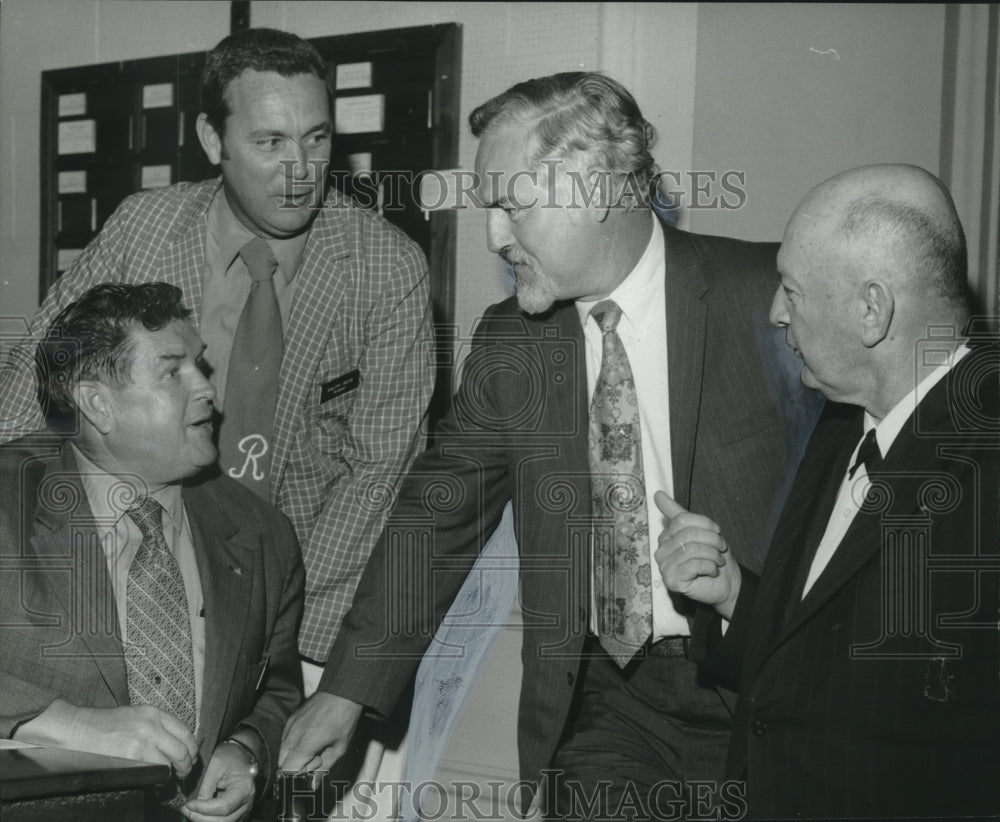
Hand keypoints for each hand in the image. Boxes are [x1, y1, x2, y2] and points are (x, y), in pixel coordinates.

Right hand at [13, 700, 197, 776]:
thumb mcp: (136, 715)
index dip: (192, 749)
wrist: (78, 730)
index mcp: (154, 713)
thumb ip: (157, 725)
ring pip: (170, 765)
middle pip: (183, 751)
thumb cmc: (105, 724)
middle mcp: (152, 726)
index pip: (186, 732)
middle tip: (184, 773)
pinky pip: (153, 774)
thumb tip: (176, 743)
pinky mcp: (131, 759)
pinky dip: (156, 780)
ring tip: (166, 779)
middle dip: (187, 766)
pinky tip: (152, 781)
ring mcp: (142, 743)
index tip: (191, 757)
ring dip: (170, 775)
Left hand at [181, 743, 255, 821]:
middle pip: (222, 820)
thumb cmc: (229, 756)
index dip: (204, 808)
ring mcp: (243, 810)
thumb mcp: (215, 764)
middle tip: (185, 809)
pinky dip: (208, 819)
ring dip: (203, 820)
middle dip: (200, 818)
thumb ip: (206, 786)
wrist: (240, 755)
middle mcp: (247, 803)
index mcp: (244, 788)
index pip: (223, 806)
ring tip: (190, 811)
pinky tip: (198, 812)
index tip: (188, 804)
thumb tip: (193, 807)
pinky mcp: (237, 814)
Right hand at [278, 692, 361, 773]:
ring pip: (282, 750)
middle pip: (282, 762)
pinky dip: (294, 744)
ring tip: (315, 745)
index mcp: (305, 743)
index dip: (300, 774)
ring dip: (294, 755)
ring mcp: (290, 725)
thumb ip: (324, 768)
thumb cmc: (344, 718)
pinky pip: (286, 738)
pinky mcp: (291, 718)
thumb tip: (312, 786)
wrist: (343, 691)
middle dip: (296, 766)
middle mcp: (292, 734)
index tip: (315, 765)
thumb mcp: (339, 747)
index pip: (287, 770)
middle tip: (316, 757)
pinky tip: (310, 737)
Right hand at [653, 491, 741, 619]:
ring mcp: (664, 567)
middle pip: (688, 534)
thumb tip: (657, 493)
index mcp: (666, 536)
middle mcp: (661, 551)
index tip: (718, 532)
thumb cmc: (712, 556)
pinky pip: (693, 565)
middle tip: (721, 549)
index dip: (705, 524)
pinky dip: (709, 566)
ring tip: (719, 560)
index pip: (682, 520)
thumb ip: (678, 514)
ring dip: (712, 554)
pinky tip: (713, 571)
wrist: (725, 584)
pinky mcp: (672, 581)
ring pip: (691, 549)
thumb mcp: (699, 531)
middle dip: (711, 540)